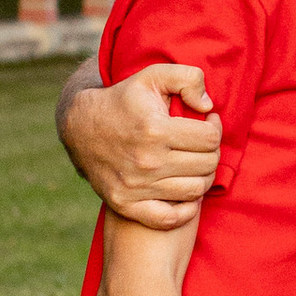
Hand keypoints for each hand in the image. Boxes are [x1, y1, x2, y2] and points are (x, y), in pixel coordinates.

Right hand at [63, 65, 220, 225]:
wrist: (80, 127)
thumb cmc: (123, 100)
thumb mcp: (152, 76)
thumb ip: (188, 77)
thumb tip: (208, 107)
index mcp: (155, 130)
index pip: (210, 138)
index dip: (215, 127)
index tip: (208, 122)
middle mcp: (147, 161)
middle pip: (207, 165)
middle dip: (211, 151)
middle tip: (202, 143)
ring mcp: (135, 186)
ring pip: (195, 190)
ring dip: (202, 177)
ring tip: (195, 163)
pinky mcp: (125, 204)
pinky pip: (169, 219)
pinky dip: (185, 210)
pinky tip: (185, 192)